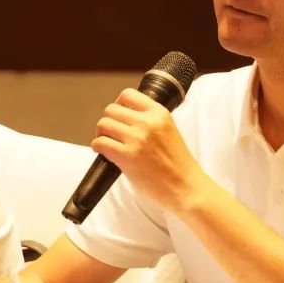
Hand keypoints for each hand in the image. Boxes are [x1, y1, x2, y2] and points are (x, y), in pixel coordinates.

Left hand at [91, 88, 205, 213]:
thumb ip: (151, 121)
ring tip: (107, 142)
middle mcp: (147, 122)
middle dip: (108, 120)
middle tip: (111, 133)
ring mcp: (136, 139)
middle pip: (111, 109)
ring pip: (103, 124)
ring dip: (101, 133)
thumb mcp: (169, 130)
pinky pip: (100, 143)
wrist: (185, 187)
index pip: (128, 95)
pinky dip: (98, 147)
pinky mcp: (127, 156)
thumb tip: (125, 118)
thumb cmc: (178, 164)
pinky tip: (104, 152)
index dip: (118, 104)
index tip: (119, 115)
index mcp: (159, 113)